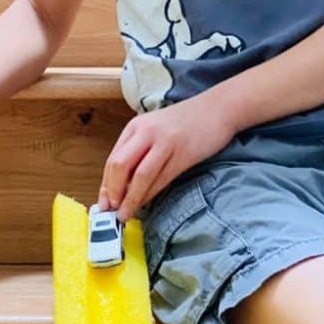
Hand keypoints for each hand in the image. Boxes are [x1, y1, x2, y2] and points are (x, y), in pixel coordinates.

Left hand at [98, 92, 237, 220]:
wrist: (219, 108)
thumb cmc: (186, 122)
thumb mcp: (154, 130)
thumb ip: (137, 152)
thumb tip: (121, 186)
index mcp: (135, 126)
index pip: (112, 159)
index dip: (106, 185)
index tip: (103, 204)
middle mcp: (147, 131)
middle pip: (120, 166)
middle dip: (114, 192)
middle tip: (112, 210)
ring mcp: (165, 142)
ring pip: (140, 176)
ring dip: (130, 199)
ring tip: (125, 214)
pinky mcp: (182, 154)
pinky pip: (160, 180)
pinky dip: (149, 195)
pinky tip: (144, 204)